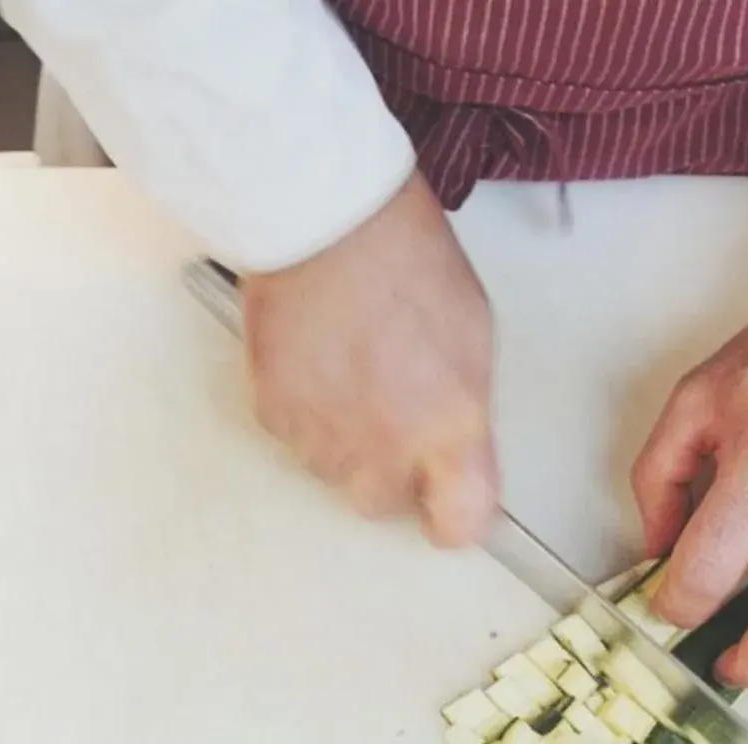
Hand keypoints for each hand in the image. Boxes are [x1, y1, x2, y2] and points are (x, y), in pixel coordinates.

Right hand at [241, 172, 497, 546]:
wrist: (323, 217)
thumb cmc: (405, 258)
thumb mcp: (472, 334)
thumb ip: (464, 410)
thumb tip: (457, 449)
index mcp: (449, 426)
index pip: (461, 522)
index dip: (457, 516)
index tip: (454, 499)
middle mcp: (384, 447)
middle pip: (385, 505)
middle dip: (393, 475)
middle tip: (395, 416)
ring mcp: (322, 437)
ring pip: (334, 473)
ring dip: (346, 443)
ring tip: (352, 373)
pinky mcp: (275, 416)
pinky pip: (295, 439)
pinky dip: (307, 414)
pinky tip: (318, 362)